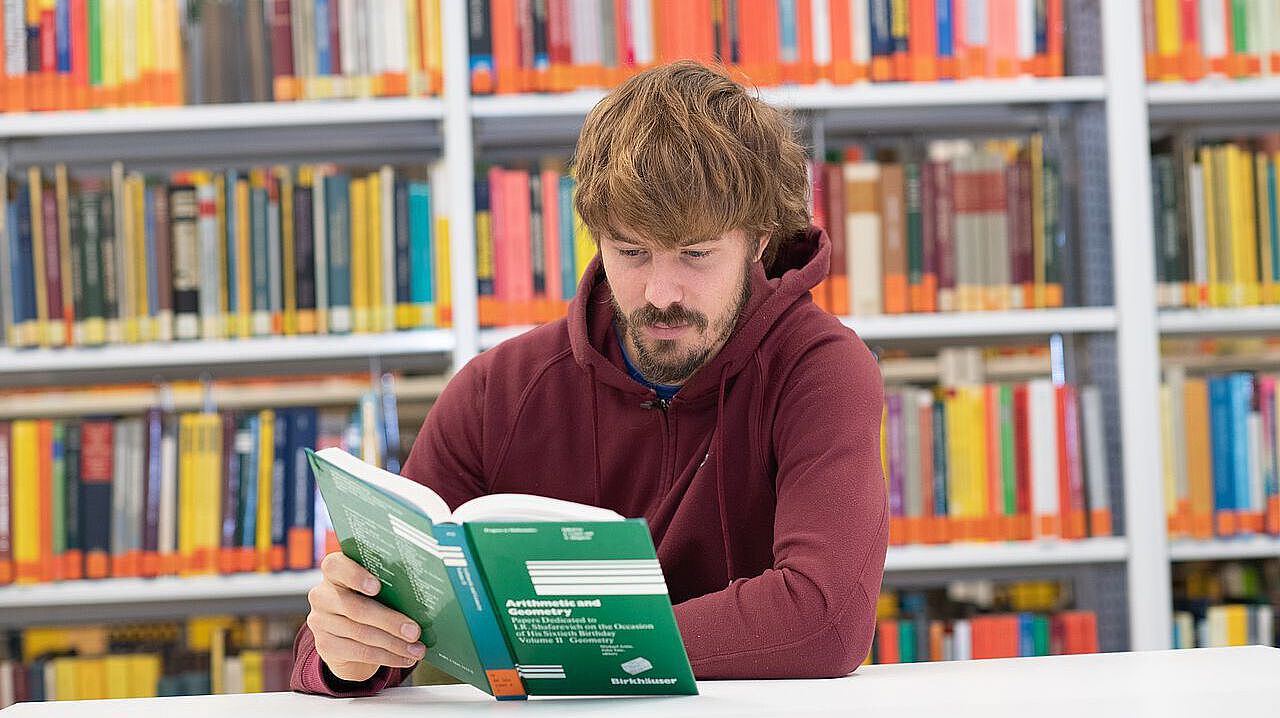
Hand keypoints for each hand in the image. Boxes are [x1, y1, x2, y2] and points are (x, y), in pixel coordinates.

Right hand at [307, 551, 426, 682]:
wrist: (346, 634)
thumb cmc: (369, 601)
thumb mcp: (375, 589)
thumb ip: (388, 585)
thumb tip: (423, 599)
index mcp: (335, 571)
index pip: (335, 566)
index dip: (355, 575)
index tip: (377, 587)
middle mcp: (322, 595)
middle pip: (356, 608)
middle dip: (390, 621)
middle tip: (415, 631)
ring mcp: (320, 621)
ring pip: (361, 633)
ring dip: (394, 644)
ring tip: (417, 649)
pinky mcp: (325, 645)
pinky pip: (359, 652)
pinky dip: (387, 657)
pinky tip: (405, 658)